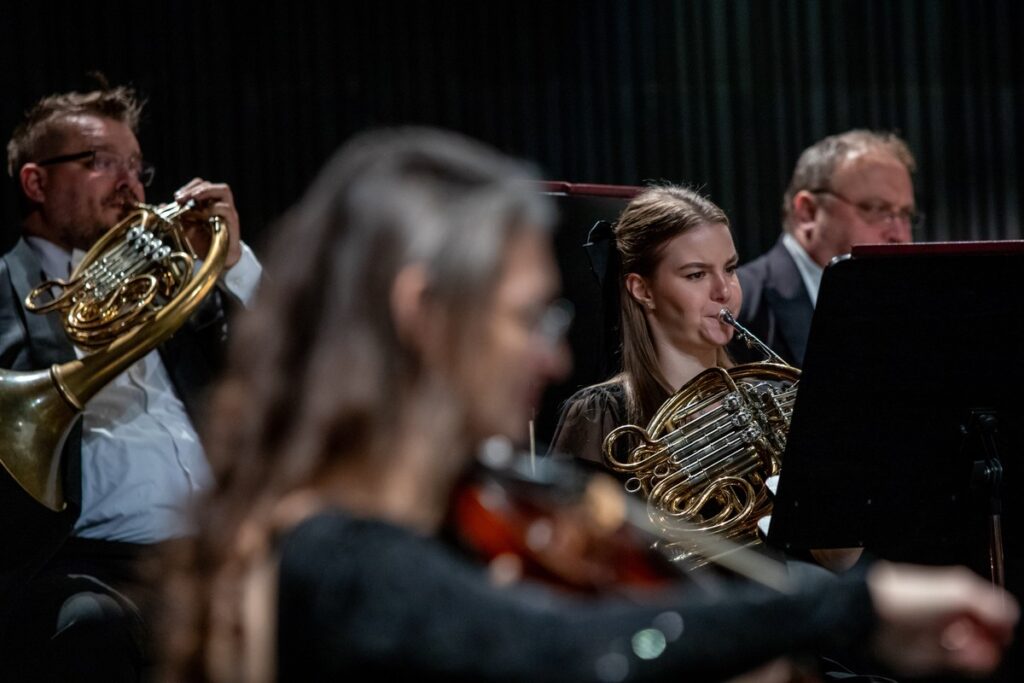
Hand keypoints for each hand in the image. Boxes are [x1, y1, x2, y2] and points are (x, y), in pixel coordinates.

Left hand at [175, 177, 242, 267]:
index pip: (199, 185)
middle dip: (193, 189)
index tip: (176, 197)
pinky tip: (203, 214)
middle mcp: (219, 204)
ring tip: (194, 198)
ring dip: (206, 192)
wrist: (220, 259)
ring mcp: (227, 211)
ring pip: (223, 190)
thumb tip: (161, 206)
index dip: (187, 188)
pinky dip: (214, 208)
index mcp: (207, 203)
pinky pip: (226, 208)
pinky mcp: (232, 221)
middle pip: (209, 185)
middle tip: (181, 198)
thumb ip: (176, 217)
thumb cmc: (204, 243)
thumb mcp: (186, 228)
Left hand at [867, 562, 1018, 676]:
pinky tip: (969, 658)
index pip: (983, 606)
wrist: (874, 615)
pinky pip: (953, 662)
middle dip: (990, 636)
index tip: (1006, 626)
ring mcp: (935, 635)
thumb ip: (988, 601)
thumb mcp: (958, 588)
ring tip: (984, 651)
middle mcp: (942, 613)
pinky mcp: (926, 656)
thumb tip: (1010, 614)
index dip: (997, 617)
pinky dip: (966, 662)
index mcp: (949, 592)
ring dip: (980, 652)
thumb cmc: (911, 596)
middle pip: (977, 629)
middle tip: (997, 640)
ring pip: (967, 648)